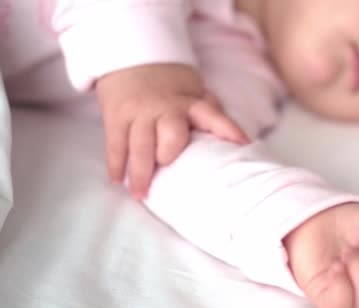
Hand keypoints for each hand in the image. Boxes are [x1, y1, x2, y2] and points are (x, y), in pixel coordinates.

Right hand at [95, 63, 248, 198]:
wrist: (133, 59)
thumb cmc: (172, 88)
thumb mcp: (195, 92)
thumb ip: (211, 113)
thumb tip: (240, 142)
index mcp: (190, 103)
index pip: (212, 115)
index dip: (228, 129)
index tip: (242, 144)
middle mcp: (165, 108)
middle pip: (170, 132)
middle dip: (168, 152)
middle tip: (167, 168)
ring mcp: (139, 112)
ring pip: (139, 143)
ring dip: (139, 171)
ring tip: (141, 195)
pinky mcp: (116, 116)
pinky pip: (115, 142)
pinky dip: (116, 163)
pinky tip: (118, 181)